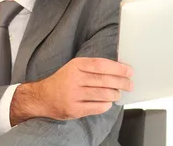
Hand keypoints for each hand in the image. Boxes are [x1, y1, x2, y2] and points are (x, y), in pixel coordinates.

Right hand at [10, 57, 132, 124]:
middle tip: (129, 85)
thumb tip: (118, 67)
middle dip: (121, 82)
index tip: (129, 71)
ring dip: (114, 94)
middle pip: (104, 80)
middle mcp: (74, 78)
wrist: (43, 97)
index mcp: (76, 65)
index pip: (101, 65)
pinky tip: (108, 103)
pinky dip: (105, 105)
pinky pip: (95, 107)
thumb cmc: (63, 81)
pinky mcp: (73, 109)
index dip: (118, 68)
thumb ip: (93, 67)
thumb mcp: (75, 68)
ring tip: (118, 94)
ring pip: (101, 94)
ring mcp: (73, 94)